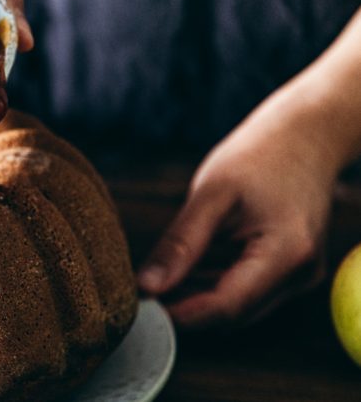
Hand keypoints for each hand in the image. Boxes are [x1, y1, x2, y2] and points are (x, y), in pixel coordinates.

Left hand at [138, 92, 334, 326]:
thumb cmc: (260, 155)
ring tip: (161, 271)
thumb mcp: (211, 193)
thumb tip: (148, 286)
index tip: (143, 307)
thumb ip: (180, 243)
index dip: (181, 314)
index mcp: (286, 254)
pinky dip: (214, 283)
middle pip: (233, 314)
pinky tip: (189, 264)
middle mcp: (301, 275)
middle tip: (143, 289)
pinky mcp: (293, 271)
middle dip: (186, 307)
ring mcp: (301, 276)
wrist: (306, 135)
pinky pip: (247, 291)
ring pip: (238, 307)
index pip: (227, 306)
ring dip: (198, 296)